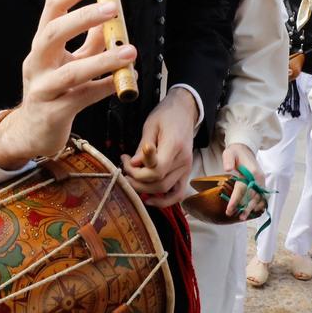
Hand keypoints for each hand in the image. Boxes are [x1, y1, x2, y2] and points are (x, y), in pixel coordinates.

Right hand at [0, 0, 135, 168]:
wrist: (31, 131)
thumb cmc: (53, 91)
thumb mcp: (70, 62)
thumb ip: (90, 42)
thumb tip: (113, 21)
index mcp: (42, 45)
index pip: (52, 8)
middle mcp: (37, 62)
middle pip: (54, 32)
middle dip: (83, 17)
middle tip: (113, 8)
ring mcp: (43, 88)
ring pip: (72, 71)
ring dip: (103, 60)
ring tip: (130, 52)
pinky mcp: (54, 112)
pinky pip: (83, 97)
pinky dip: (106, 87)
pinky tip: (126, 82)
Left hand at [122, 89, 197, 203]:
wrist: (184, 112)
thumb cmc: (166, 115)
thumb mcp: (150, 126)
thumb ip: (142, 147)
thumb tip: (133, 165)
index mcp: (174, 145)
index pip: (157, 170)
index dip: (137, 171)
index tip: (126, 159)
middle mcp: (183, 160)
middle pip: (158, 182)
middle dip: (137, 180)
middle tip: (125, 167)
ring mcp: (186, 168)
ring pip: (165, 190)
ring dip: (145, 189)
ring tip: (132, 178)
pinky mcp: (186, 172)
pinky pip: (178, 194)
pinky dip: (164, 201)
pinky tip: (149, 199)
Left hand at [217, 141, 265, 217]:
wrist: (245, 150)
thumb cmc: (235, 153)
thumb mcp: (229, 153)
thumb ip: (228, 160)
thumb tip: (228, 169)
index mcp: (252, 172)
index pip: (243, 188)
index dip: (236, 200)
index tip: (229, 209)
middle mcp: (259, 178)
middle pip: (253, 196)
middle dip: (246, 208)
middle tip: (239, 217)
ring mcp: (262, 182)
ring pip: (259, 198)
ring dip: (253, 208)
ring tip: (244, 217)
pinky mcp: (261, 184)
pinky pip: (263, 197)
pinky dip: (259, 205)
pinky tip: (253, 212)